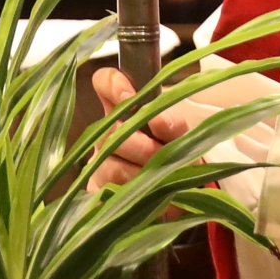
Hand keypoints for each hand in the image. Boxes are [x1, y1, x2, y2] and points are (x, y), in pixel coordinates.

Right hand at [88, 67, 190, 190]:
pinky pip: (107, 194)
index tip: (130, 95)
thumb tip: (157, 119)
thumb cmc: (176, 155)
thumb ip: (173, 124)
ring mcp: (98, 164)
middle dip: (139, 145)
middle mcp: (105, 134)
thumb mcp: (182, 137)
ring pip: (108, 165)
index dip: (112, 84)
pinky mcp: (97, 194)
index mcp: (123, 110)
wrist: (178, 196)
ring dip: (139, 173)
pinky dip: (132, 195)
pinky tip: (149, 195)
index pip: (104, 83)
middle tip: (160, 154)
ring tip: (160, 178)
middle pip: (108, 130)